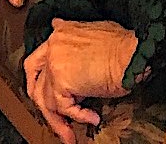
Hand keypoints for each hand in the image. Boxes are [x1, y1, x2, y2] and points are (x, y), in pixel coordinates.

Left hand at [24, 22, 136, 143]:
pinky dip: (78, 117)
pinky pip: (63, 108)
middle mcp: (54, 45)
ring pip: (45, 97)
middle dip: (38, 96)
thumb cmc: (124, 46)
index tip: (52, 89)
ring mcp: (55, 62)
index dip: (45, 74)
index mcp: (60, 33)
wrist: (133, 54)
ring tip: (70, 133)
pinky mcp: (61, 81)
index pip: (42, 55)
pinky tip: (91, 118)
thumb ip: (76, 40)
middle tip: (51, 114)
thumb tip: (69, 46)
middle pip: (32, 74)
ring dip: (57, 119)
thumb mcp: (96, 34)